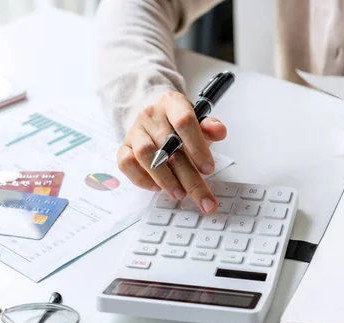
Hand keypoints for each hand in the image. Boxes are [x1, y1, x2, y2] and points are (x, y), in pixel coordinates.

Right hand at [117, 90, 226, 212]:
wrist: (155, 118)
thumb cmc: (180, 124)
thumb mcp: (199, 122)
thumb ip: (210, 127)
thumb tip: (219, 131)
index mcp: (172, 103)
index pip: (184, 122)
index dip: (197, 147)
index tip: (208, 169)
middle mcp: (151, 114)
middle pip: (169, 147)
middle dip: (189, 177)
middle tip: (203, 199)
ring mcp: (135, 130)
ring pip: (146, 156)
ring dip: (165, 179)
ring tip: (180, 193)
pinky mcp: (124, 146)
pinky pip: (126, 163)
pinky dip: (142, 179)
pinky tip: (157, 187)